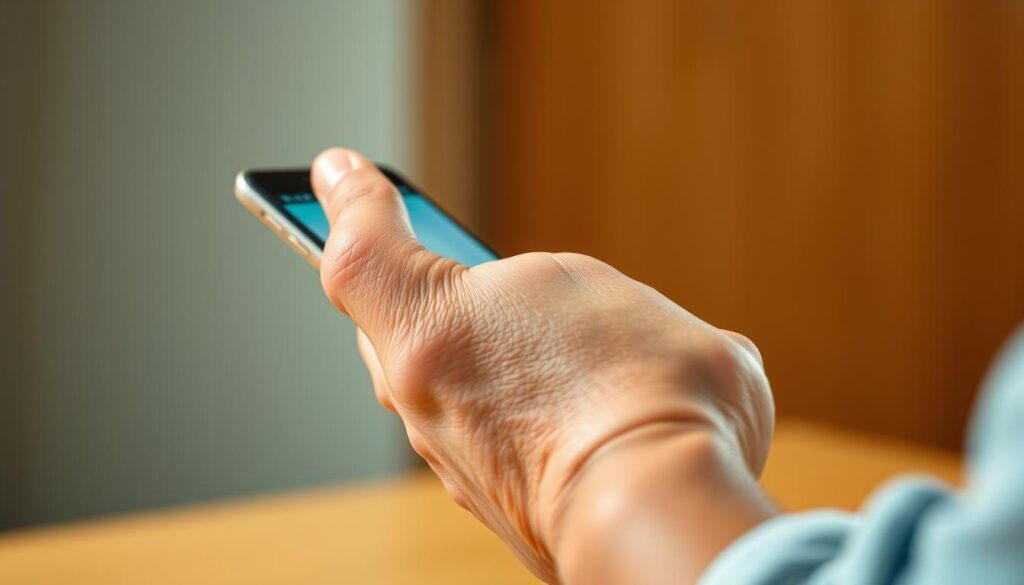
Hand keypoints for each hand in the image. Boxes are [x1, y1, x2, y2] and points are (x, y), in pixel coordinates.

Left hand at [311, 148, 775, 582]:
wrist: (659, 513)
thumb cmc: (640, 390)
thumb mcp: (605, 289)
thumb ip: (562, 281)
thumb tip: (583, 317)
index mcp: (432, 328)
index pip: (359, 253)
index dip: (351, 207)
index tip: (341, 175)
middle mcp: (422, 400)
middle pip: (386, 329)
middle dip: (412, 292)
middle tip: (440, 263)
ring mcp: (451, 458)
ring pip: (432, 389)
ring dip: (466, 356)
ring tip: (517, 338)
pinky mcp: (486, 503)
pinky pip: (477, 436)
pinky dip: (504, 410)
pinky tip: (553, 404)